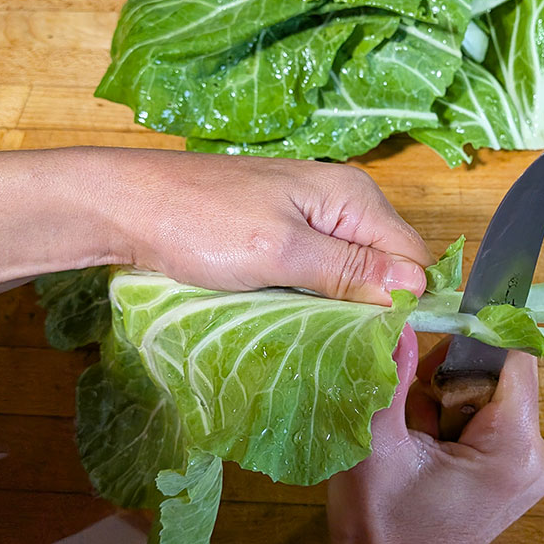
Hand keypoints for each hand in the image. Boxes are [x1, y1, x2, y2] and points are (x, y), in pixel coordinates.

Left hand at [0, 147, 430, 341]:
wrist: (126, 205)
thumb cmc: (201, 225)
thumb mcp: (280, 252)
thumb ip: (350, 269)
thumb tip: (418, 290)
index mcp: (352, 196)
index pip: (412, 257)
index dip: (403, 302)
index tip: (376, 344)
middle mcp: (341, 200)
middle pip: (387, 264)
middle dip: (374, 305)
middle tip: (344, 347)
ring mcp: (311, 214)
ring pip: (354, 270)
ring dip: (342, 304)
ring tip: (319, 337)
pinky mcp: (284, 230)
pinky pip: (322, 268)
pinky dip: (316, 294)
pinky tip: (297, 316)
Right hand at [323, 326, 543, 543]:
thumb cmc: (381, 529)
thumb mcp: (375, 444)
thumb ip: (388, 375)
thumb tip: (397, 316)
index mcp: (515, 449)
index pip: (513, 356)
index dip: (470, 340)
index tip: (427, 354)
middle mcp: (537, 455)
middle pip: (498, 372)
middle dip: (449, 379)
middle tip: (414, 416)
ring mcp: (528, 465)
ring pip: (487, 390)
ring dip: (445, 400)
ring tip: (418, 439)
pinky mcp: (513, 470)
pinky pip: (486, 414)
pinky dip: (451, 419)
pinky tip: (427, 449)